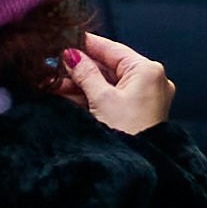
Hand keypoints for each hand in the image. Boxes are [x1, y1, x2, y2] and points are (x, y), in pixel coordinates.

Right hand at [52, 33, 175, 135]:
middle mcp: (151, 81)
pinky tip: (67, 97)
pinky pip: (113, 98)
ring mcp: (146, 97)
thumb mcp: (101, 99)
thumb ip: (85, 73)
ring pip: (108, 84)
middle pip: (109, 67)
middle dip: (80, 69)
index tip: (66, 39)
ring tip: (54, 84)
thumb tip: (71, 55)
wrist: (140, 168)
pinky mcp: (139, 113)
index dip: (87, 44)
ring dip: (82, 84)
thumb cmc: (128, 134)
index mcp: (148, 71)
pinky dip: (92, 97)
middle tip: (54, 65)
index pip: (112, 49)